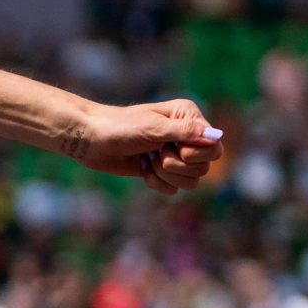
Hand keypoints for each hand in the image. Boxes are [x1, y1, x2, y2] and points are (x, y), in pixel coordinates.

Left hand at [65, 98, 225, 194]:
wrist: (90, 140)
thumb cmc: (118, 127)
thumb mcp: (152, 128)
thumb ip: (185, 132)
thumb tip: (217, 136)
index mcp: (189, 118)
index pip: (215, 147)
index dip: (197, 155)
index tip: (176, 150)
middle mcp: (186, 136)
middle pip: (204, 168)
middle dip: (176, 166)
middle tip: (156, 153)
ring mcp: (175, 154)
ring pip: (191, 182)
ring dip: (165, 175)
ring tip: (147, 160)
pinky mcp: (162, 171)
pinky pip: (173, 189)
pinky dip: (156, 182)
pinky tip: (142, 169)